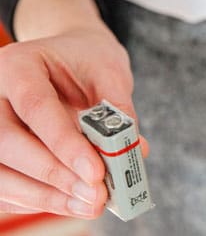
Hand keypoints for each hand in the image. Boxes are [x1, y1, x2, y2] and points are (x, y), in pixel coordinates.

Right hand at [0, 0, 148, 218]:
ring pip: (1, 171)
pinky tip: (73, 203)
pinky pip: (7, 183)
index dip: (64, 144)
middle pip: (8, 142)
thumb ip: (118, 110)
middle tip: (95, 195)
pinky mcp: (0, 150)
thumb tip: (135, 151)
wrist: (71, 58)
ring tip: (90, 205)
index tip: (95, 172)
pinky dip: (39, 198)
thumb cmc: (89, 62)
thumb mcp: (109, 73)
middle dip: (54, 175)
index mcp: (19, 65)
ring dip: (46, 196)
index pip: (35, 106)